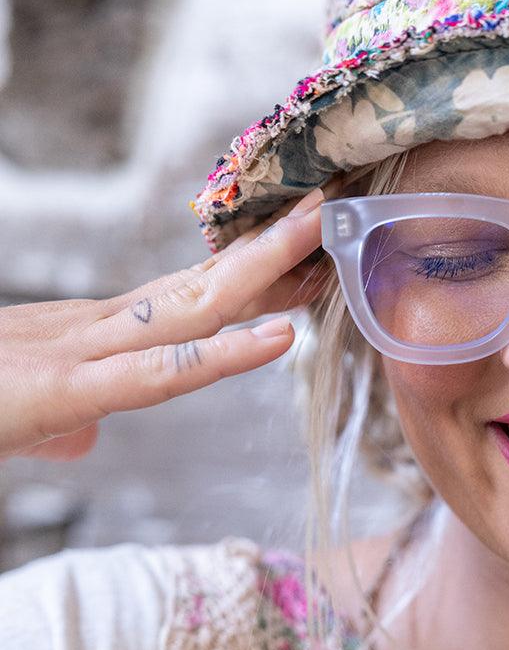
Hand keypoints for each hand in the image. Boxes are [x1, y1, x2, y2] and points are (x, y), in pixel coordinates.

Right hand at [0, 186, 331, 462]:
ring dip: (260, 269)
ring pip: (187, 307)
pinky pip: (156, 370)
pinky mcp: (59, 389)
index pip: (179, 299)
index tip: (304, 254)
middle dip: (269, 250)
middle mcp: (86, 332)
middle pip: (196, 285)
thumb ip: (53, 426)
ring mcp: (75, 352)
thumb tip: (82, 439)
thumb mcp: (14, 425)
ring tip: (321, 233)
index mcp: (81, 338)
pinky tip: (279, 338)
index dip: (245, 274)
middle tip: (335, 210)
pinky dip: (221, 353)